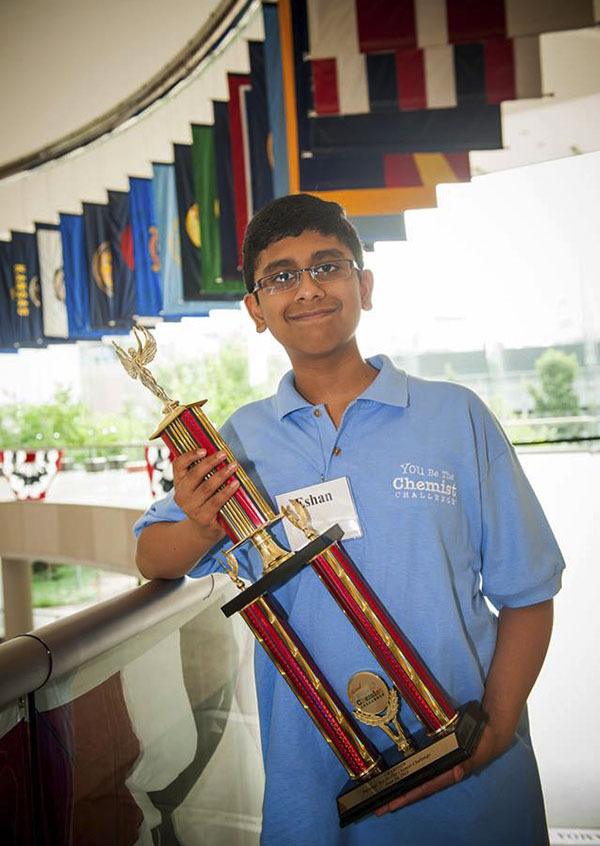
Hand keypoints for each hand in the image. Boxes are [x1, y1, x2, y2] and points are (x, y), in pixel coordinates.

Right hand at [172, 449, 239, 539]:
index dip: (189, 456)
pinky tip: (235, 484)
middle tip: (224, 454)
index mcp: (178, 483)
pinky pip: (216, 501)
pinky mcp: (202, 517)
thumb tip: (219, 452)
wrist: (204, 529)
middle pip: (194, 474)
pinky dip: (227, 491)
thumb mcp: (198, 486)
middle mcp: (181, 495)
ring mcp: (190, 508)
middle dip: (210, 462)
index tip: (204, 450)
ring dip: (221, 475)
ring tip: (233, 466)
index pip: (178, 465)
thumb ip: (203, 471)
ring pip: (206, 487)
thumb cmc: (205, 501)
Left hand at [374, 722, 507, 816]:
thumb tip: (457, 773)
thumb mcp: (475, 752)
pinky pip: (426, 776)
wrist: (493, 735)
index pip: (425, 788)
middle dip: (400, 799)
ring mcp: (443, 771)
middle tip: (380, 808)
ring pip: (420, 785)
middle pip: (418, 791)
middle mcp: (444, 775)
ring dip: (404, 793)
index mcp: (450, 774)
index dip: (409, 796)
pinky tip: (403, 785)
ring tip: (386, 801)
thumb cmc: (481, 742)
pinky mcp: (443, 765)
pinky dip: (414, 783)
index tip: (392, 804)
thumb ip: (466, 764)